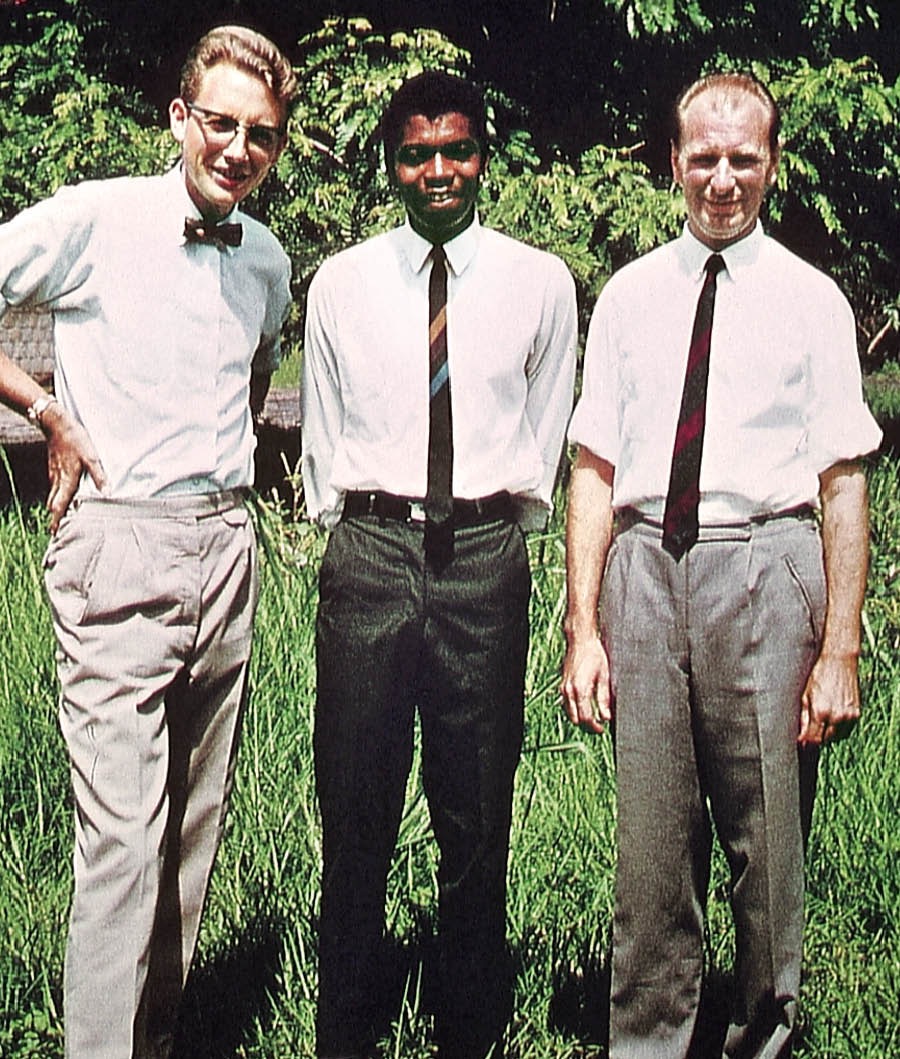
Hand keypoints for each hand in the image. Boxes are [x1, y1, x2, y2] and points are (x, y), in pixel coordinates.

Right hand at [42, 404, 105, 532]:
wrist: (56, 424)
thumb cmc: (75, 439)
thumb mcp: (91, 457)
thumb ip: (99, 476)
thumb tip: (108, 493)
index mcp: (66, 481)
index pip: (59, 505)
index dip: (57, 519)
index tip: (55, 532)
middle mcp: (57, 480)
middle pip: (53, 504)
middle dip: (55, 517)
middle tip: (56, 530)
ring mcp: (54, 473)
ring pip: (53, 495)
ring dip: (56, 507)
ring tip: (60, 516)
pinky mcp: (54, 467)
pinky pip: (54, 486)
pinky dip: (57, 496)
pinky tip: (63, 496)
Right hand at [561, 634, 612, 733]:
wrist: (580, 641)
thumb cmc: (594, 655)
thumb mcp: (604, 676)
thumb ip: (604, 698)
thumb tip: (606, 717)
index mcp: (580, 689)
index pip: (585, 717)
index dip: (594, 726)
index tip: (602, 728)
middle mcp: (569, 690)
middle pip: (576, 719)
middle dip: (587, 725)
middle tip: (599, 726)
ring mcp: (564, 688)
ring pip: (570, 713)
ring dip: (580, 718)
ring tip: (593, 718)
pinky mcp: (563, 685)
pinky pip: (567, 704)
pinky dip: (575, 709)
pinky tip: (585, 707)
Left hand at [798, 650, 859, 744]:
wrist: (839, 662)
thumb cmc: (818, 676)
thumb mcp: (805, 695)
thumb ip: (803, 717)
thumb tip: (800, 735)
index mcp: (820, 712)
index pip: (813, 740)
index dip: (805, 745)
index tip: (800, 744)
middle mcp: (836, 717)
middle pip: (824, 740)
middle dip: (815, 739)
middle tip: (808, 732)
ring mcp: (848, 716)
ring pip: (836, 737)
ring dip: (826, 735)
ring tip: (819, 723)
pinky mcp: (856, 714)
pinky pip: (846, 730)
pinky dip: (837, 730)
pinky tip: (830, 720)